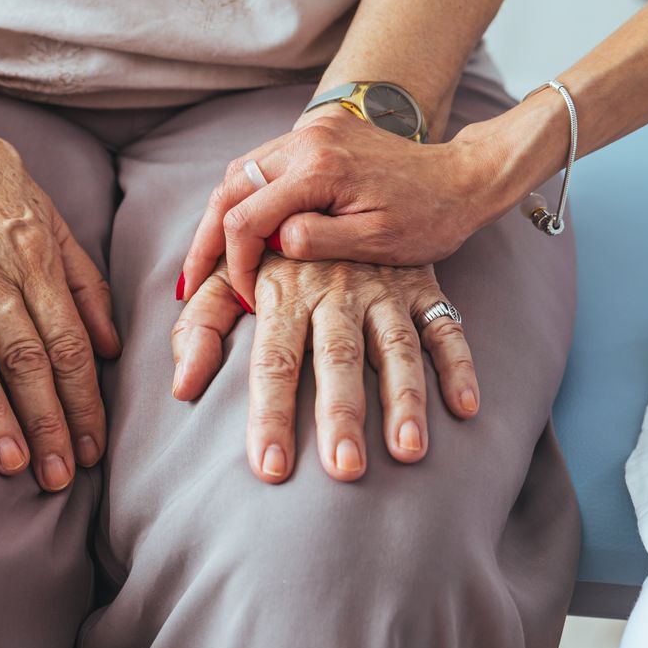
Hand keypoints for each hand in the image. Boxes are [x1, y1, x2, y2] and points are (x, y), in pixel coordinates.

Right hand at [0, 109, 120, 490]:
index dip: (84, 399)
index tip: (92, 450)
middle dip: (50, 420)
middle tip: (60, 476)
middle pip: (28, 356)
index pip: (70, 342)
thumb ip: (84, 279)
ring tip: (10, 461)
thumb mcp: (50, 215)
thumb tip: (111, 345)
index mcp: (36, 257)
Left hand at [170, 252, 478, 483]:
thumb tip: (182, 386)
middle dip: (341, 414)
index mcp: (285, 291)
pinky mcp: (422, 284)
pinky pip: (446, 326)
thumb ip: (201, 324)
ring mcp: (384, 289)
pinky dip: (459, 364)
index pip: (273, 361)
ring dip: (406, 399)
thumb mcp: (230, 274)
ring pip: (397, 347)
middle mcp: (336, 291)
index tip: (271, 469)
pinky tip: (466, 409)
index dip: (271, 414)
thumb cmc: (273, 246)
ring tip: (409, 451)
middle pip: (337, 358)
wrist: (335, 178)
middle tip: (344, 470)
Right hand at [181, 103, 552, 305]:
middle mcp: (308, 139)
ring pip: (242, 171)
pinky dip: (246, 198)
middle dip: (206, 236)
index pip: (246, 216)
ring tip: (209, 260)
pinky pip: (266, 165)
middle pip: (230, 186)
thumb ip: (318, 241)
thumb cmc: (429, 217)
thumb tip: (271, 243)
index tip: (243, 297)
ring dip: (222, 214)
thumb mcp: (376, 241)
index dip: (233, 262)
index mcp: (320, 169)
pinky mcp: (320, 134)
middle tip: (190, 281)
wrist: (465, 177)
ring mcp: (312, 130)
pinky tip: (241, 230)